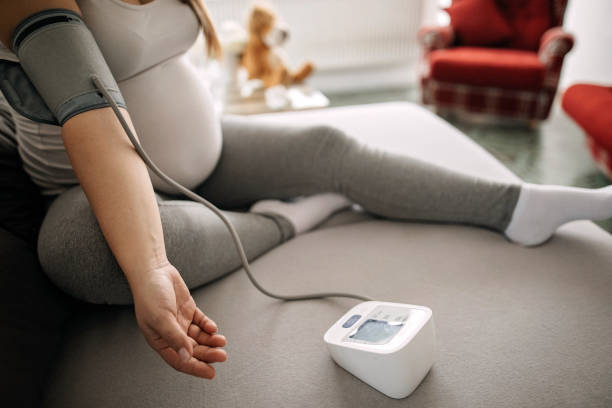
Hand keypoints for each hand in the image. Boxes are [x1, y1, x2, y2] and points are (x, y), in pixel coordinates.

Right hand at [131, 262, 226, 378]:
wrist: (154, 270)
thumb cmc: (150, 294)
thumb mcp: (161, 318)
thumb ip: (175, 338)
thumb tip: (186, 356)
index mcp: (160, 340)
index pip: (179, 360)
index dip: (195, 368)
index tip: (210, 373)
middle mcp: (171, 333)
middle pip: (192, 350)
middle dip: (207, 354)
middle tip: (222, 356)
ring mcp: (180, 322)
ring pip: (199, 337)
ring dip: (210, 341)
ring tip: (221, 342)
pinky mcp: (188, 311)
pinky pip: (201, 322)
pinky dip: (208, 326)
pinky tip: (213, 328)